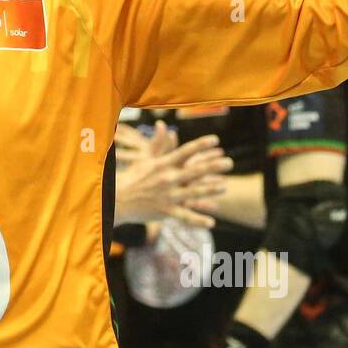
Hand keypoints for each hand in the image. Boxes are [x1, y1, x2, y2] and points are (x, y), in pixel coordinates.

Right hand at [115, 123, 231, 226]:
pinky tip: (211, 222)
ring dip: (210, 190)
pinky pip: (184, 216)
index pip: (185, 151)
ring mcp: (167, 196)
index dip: (201, 145)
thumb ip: (157, 142)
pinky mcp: (165, 211)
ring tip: (224, 187)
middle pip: (194, 170)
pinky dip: (198, 220)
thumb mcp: (144, 157)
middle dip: (213, 166)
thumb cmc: (133, 176)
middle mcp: (167, 178)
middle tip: (229, 162)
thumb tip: (163, 125)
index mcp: (163, 164)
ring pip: (193, 193)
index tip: (215, 140)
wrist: (118, 199)